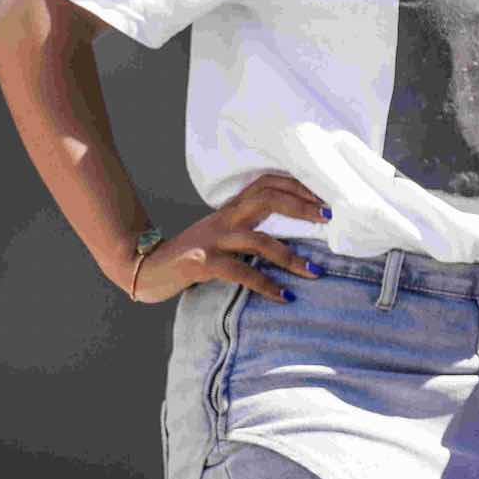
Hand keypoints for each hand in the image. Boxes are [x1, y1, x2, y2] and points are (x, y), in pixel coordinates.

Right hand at [132, 173, 329, 304]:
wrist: (147, 268)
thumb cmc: (193, 253)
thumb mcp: (222, 232)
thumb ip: (250, 226)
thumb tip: (297, 231)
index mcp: (232, 208)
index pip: (267, 183)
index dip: (298, 186)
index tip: (326, 197)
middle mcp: (225, 218)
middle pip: (268, 199)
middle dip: (302, 207)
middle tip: (330, 219)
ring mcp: (213, 239)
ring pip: (260, 241)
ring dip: (292, 257)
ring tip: (315, 272)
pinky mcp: (203, 262)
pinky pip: (241, 272)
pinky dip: (266, 284)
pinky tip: (284, 295)